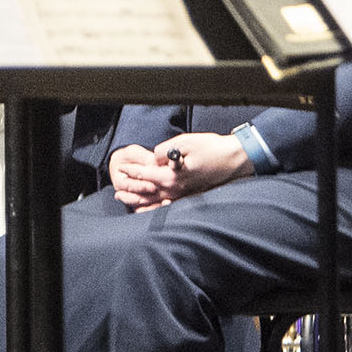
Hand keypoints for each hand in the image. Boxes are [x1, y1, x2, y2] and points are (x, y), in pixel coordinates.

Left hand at [108, 134, 249, 209]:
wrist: (234, 159)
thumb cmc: (211, 148)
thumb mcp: (184, 142)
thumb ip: (163, 151)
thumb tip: (152, 159)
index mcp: (172, 176)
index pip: (145, 174)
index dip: (131, 171)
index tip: (120, 168)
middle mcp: (175, 189)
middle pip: (147, 192)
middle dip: (131, 190)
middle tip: (117, 189)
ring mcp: (183, 195)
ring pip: (155, 201)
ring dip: (139, 201)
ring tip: (127, 201)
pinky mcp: (190, 196)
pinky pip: (167, 206)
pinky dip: (155, 208)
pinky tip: (149, 209)